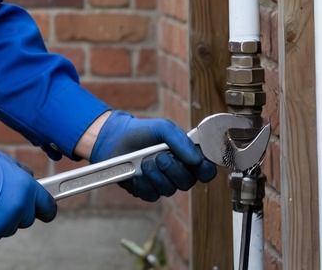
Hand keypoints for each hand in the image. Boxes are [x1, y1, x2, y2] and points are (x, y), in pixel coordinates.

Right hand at [0, 148, 56, 242]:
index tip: (44, 210)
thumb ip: (22, 174)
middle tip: (2, 200)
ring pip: (12, 226)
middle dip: (19, 212)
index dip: (46, 209)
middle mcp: (20, 206)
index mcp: (27, 188)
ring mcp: (7, 222)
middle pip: (29, 218)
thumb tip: (31, 180)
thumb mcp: (5, 162)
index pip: (48, 206)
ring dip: (4, 219)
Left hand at [90, 111, 216, 201]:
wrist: (115, 139)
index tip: (197, 164)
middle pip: (187, 182)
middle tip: (160, 157)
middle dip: (173, 169)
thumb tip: (197, 159)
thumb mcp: (163, 128)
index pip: (205, 171)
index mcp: (186, 157)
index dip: (205, 171)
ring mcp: (162, 183)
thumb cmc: (142, 132)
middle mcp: (177, 173)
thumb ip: (181, 141)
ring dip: (157, 175)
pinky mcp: (147, 191)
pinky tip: (138, 172)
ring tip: (145, 161)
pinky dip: (144, 182)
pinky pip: (152, 194)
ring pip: (169, 190)